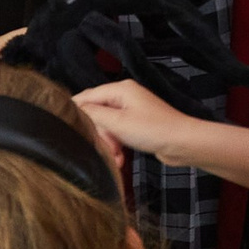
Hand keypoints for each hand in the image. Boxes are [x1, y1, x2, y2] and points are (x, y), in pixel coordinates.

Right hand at [74, 79, 203, 165]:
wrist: (182, 144)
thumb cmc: (153, 130)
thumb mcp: (117, 122)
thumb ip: (93, 114)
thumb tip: (75, 108)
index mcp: (120, 89)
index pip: (87, 96)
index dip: (76, 111)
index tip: (65, 127)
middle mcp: (125, 96)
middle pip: (97, 113)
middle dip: (98, 133)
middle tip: (104, 148)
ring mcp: (132, 110)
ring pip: (107, 126)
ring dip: (108, 143)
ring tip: (115, 157)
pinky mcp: (138, 124)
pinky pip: (118, 133)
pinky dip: (117, 145)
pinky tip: (120, 158)